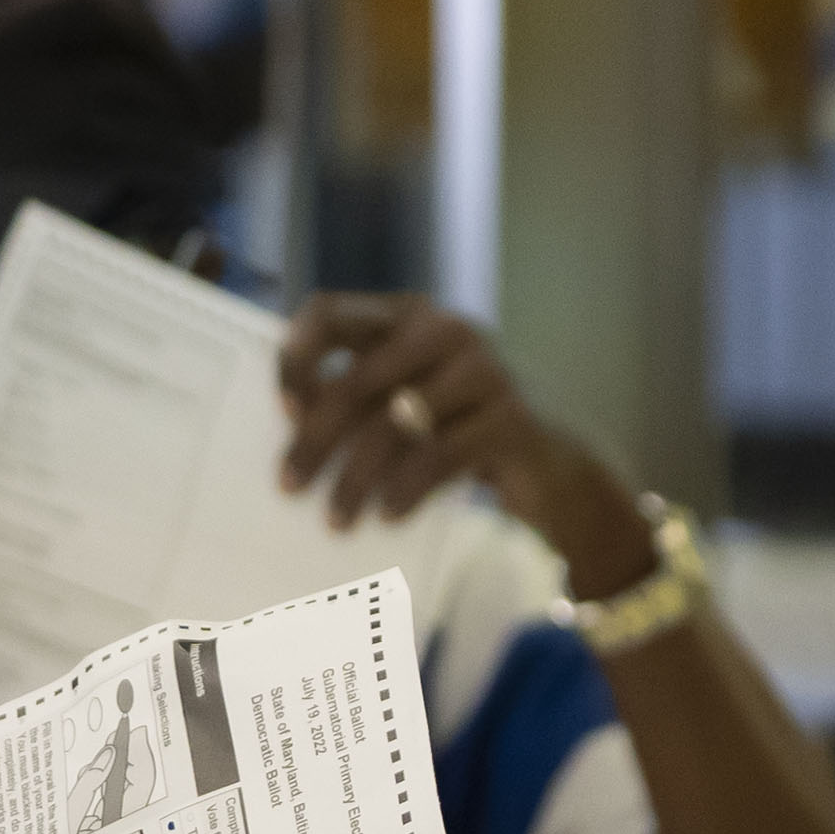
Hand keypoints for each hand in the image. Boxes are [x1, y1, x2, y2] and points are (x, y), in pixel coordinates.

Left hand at [278, 295, 655, 594]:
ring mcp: (484, 369)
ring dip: (354, 480)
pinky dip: (405, 491)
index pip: (330, 313)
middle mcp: (445, 330)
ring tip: (337, 520)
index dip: (297, 359)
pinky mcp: (511, 416)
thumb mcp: (408, 401)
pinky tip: (388, 517)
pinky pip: (438, 457)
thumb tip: (293, 429)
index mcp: (409, 315)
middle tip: (290, 485)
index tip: (283, 410)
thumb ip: (361, 397)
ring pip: (393, 425)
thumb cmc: (460, 431)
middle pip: (356, 380)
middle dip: (316, 439)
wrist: (552, 463)